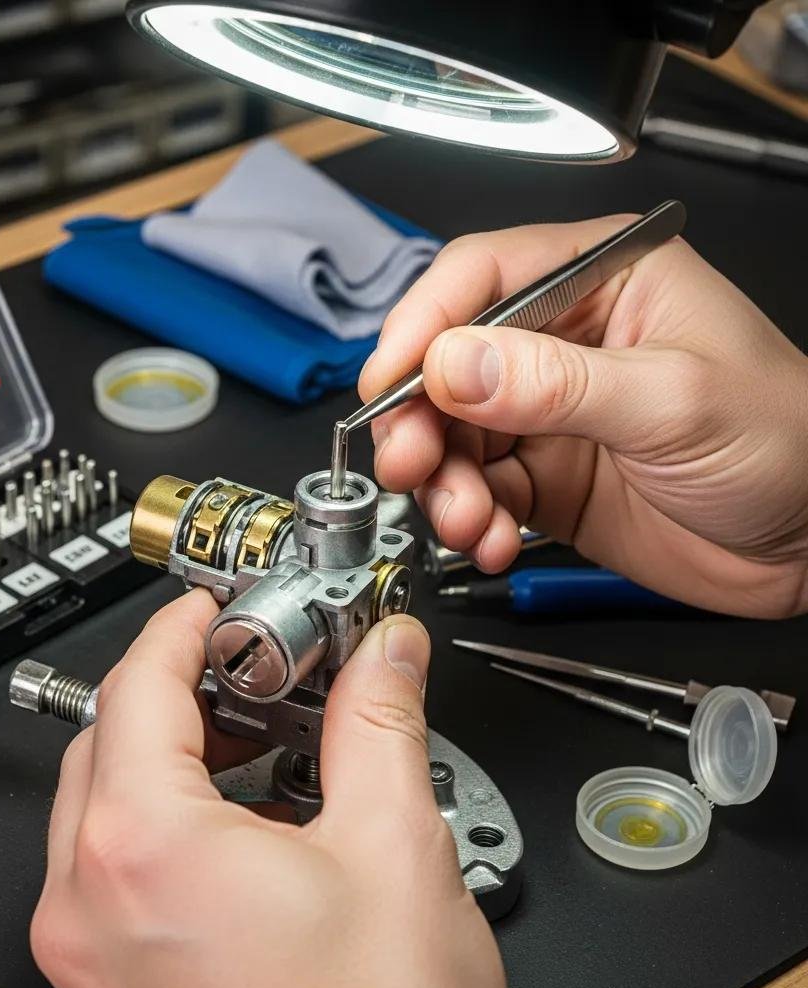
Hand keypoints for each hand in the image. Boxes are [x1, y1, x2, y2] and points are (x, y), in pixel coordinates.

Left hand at [30, 589, 505, 987]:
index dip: (181, 629)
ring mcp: (88, 965)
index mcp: (144, 853)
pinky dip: (162, 829)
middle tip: (252, 674)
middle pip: (107, 742)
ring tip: (258, 750)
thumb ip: (382, 724)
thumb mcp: (398, 851)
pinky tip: (242, 834)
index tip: (212, 610)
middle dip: (179, 692)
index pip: (137, 686)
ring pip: (102, 812)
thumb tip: (389, 656)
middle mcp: (88, 911)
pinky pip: (109, 878)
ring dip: (171, 760)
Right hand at [360, 214, 807, 617]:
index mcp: (598, 281)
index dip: (422, 326)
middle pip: (447, 362)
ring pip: (450, 434)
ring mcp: (545, 412)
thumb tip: (453, 362)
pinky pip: (475, 490)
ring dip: (442, 481)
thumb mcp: (673, 400)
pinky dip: (468, 520)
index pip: (480, 277)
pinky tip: (491, 540)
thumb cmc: (788, 441)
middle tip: (411, 462)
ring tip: (465, 519)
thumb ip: (557, 383)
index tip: (390, 382)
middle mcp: (560, 340)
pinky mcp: (541, 475)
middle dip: (419, 418)